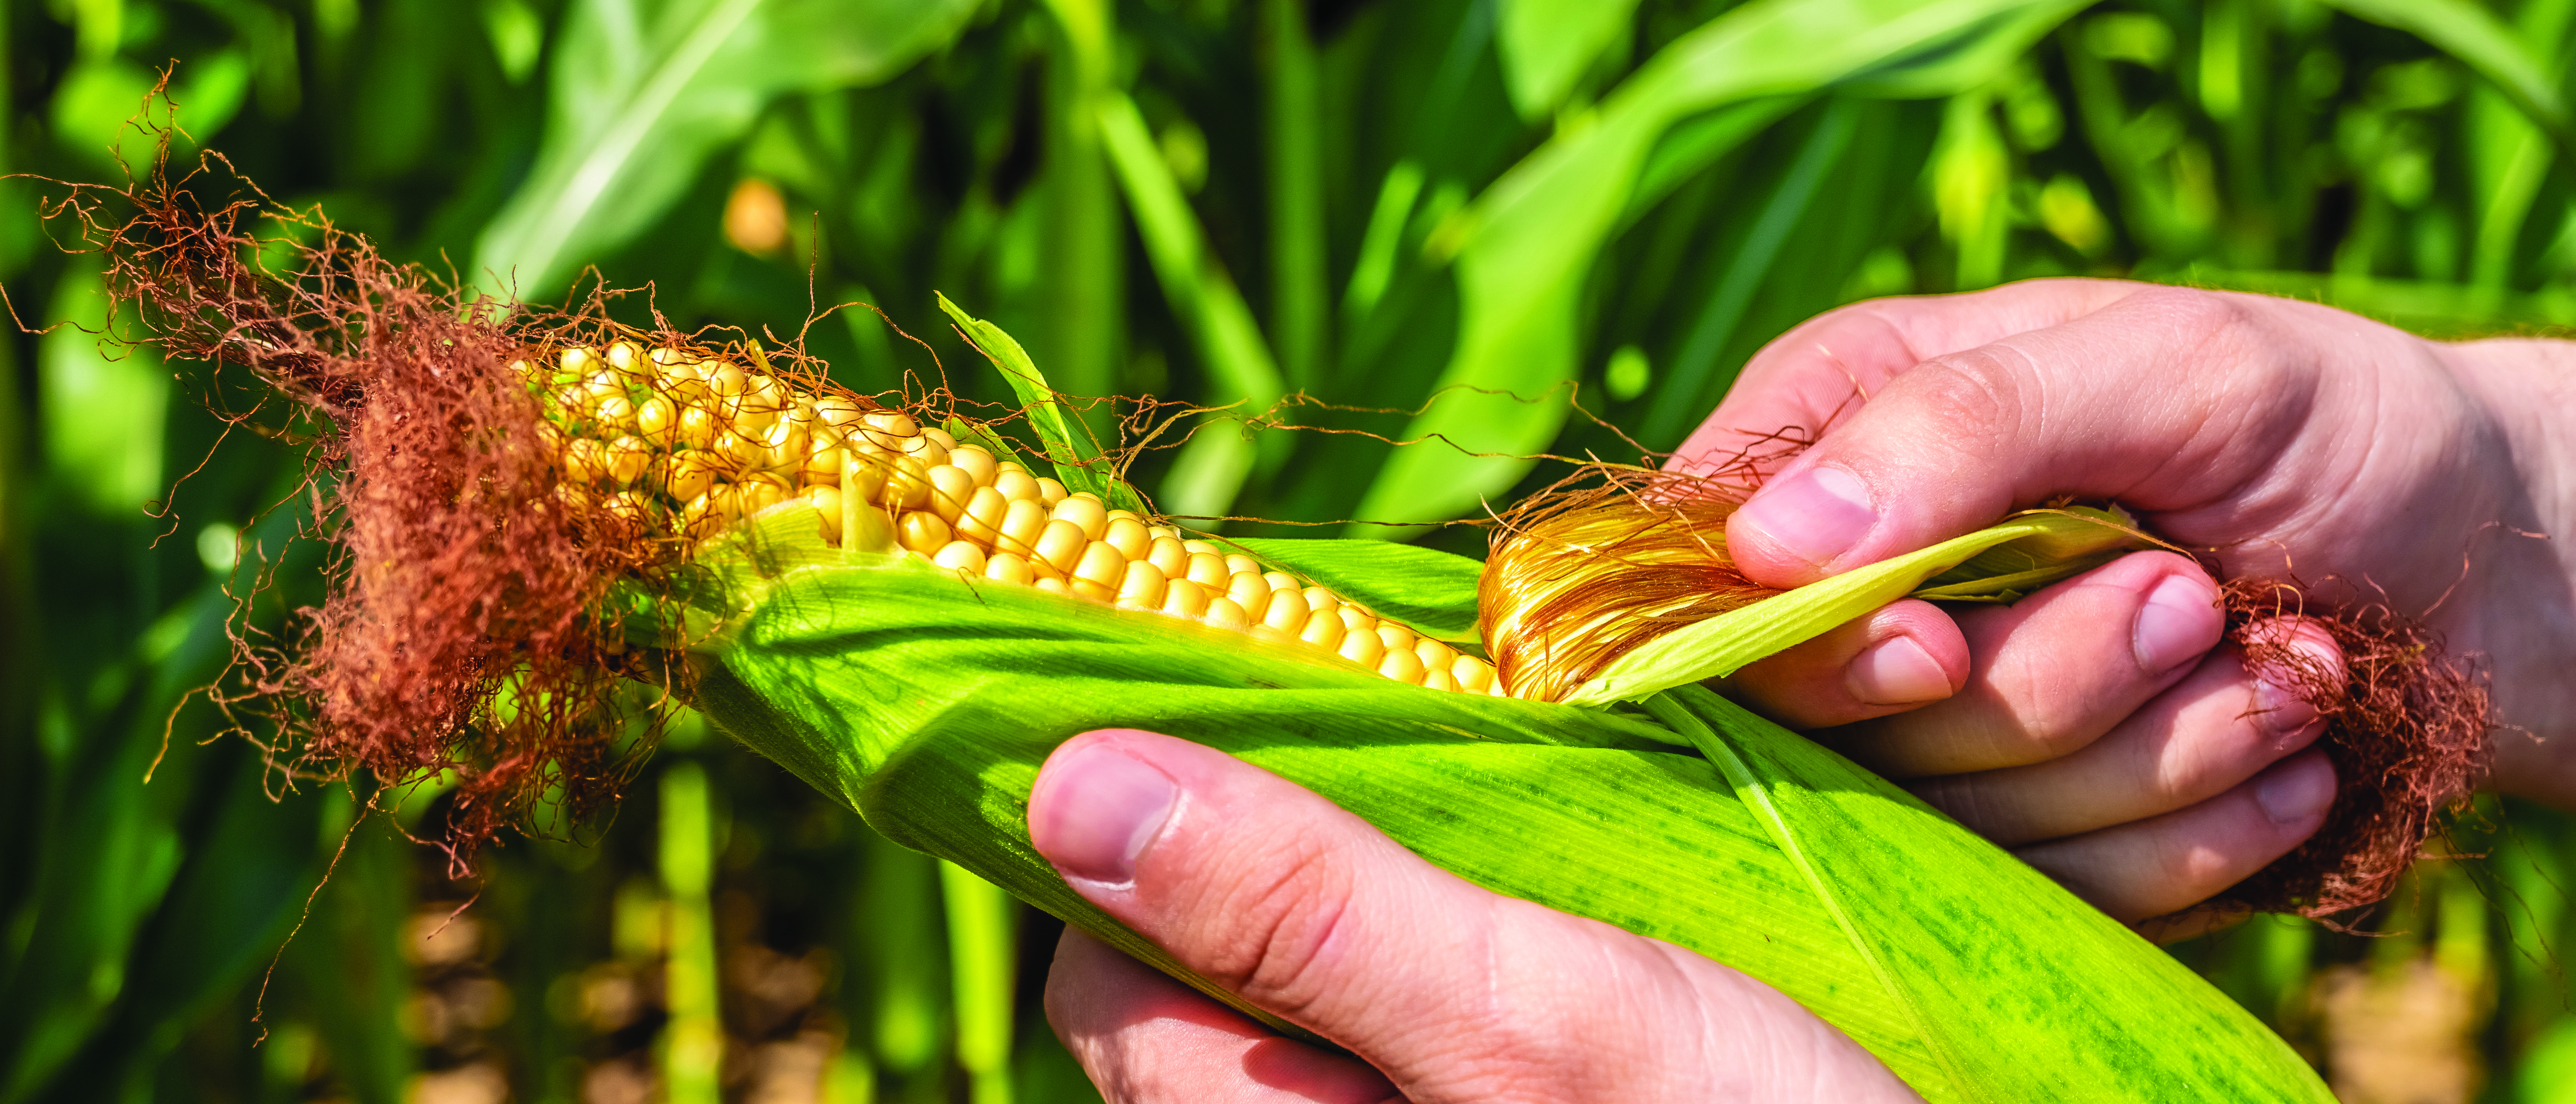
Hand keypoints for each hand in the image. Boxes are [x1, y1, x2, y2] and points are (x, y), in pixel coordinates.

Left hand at [1030, 729, 1922, 1102]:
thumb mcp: (1532, 1020)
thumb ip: (1303, 912)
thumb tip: (1065, 785)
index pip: (1105, 980)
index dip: (1155, 836)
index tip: (1267, 717)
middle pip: (1223, 969)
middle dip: (1301, 839)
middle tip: (1437, 743)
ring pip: (1341, 975)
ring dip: (1409, 867)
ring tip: (1528, 797)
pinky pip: (1449, 999)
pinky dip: (1494, 921)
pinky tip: (1591, 878)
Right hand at [1687, 279, 2575, 924]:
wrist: (2479, 558)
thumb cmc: (2324, 420)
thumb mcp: (2174, 366)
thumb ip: (1968, 424)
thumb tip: (1771, 550)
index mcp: (1836, 431)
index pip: (1716, 583)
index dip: (1813, 650)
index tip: (1941, 647)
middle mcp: (1860, 583)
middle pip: (1847, 725)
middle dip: (2047, 683)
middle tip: (2190, 597)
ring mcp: (1939, 720)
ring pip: (1958, 824)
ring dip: (2152, 757)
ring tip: (2277, 667)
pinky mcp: (2024, 823)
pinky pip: (2059, 894)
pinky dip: (2192, 836)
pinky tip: (2279, 752)